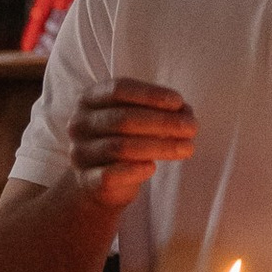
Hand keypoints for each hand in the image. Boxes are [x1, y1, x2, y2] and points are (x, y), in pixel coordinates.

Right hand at [69, 76, 196, 211]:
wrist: (99, 181)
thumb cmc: (123, 139)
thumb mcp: (138, 118)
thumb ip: (160, 111)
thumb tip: (185, 112)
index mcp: (90, 99)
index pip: (119, 89)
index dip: (151, 94)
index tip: (179, 102)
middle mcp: (80, 123)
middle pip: (123, 118)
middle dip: (163, 122)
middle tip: (192, 127)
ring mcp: (80, 152)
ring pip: (120, 147)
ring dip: (159, 146)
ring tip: (186, 148)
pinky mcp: (86, 180)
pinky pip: (109, 175)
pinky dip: (133, 170)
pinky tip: (152, 168)